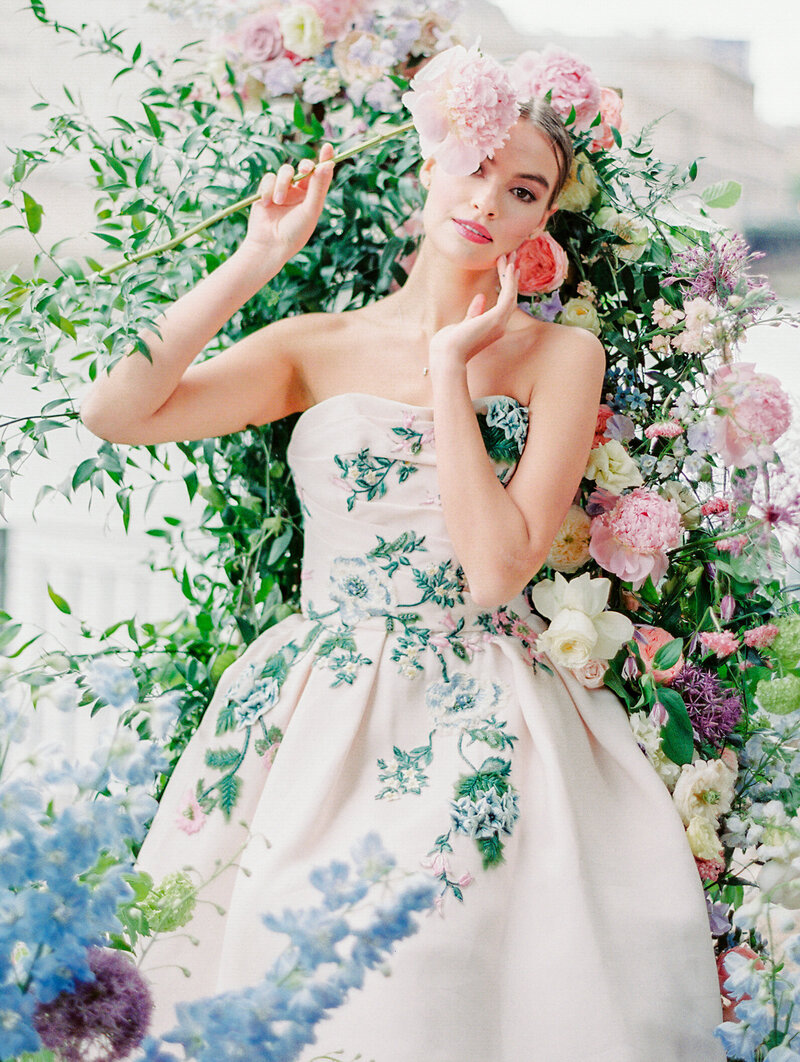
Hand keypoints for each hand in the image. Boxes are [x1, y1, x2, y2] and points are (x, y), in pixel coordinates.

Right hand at [244, 142, 334, 259]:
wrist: (269, 245)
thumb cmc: (295, 232)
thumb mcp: (310, 210)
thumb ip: (318, 187)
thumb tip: (328, 165)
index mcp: (314, 197)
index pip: (322, 174)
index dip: (325, 159)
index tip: (328, 146)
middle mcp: (300, 192)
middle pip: (304, 167)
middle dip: (305, 166)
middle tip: (304, 170)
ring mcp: (283, 190)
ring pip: (285, 171)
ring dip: (281, 184)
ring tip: (278, 201)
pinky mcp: (267, 191)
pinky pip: (269, 178)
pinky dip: (267, 189)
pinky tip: (267, 204)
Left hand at [428, 255, 519, 372]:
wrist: (446, 355)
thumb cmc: (449, 344)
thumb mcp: (463, 325)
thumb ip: (474, 313)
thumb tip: (482, 296)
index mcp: (491, 328)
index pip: (504, 304)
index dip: (507, 286)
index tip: (508, 270)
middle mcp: (499, 326)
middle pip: (511, 296)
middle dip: (511, 276)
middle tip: (513, 256)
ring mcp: (500, 323)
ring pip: (511, 293)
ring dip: (510, 274)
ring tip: (510, 254)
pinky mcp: (497, 318)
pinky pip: (508, 295)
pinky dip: (509, 280)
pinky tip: (508, 266)